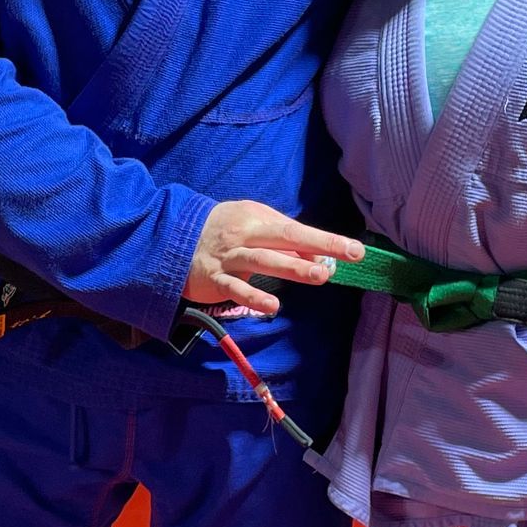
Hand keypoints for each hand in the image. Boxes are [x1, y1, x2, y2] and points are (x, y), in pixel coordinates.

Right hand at [185, 202, 362, 315]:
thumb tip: (318, 256)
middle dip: (318, 246)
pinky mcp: (215, 279)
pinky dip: (253, 297)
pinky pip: (236, 288)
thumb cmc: (222, 230)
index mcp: (257, 220)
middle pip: (284, 239)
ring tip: (319, 276)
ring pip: (263, 261)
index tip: (355, 250)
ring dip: (292, 268)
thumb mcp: (252, 225)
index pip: (297, 229)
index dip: (326, 239)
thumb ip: (283, 240)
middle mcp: (245, 235)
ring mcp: (229, 257)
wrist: (171, 238)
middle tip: (347, 255)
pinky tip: (273, 306)